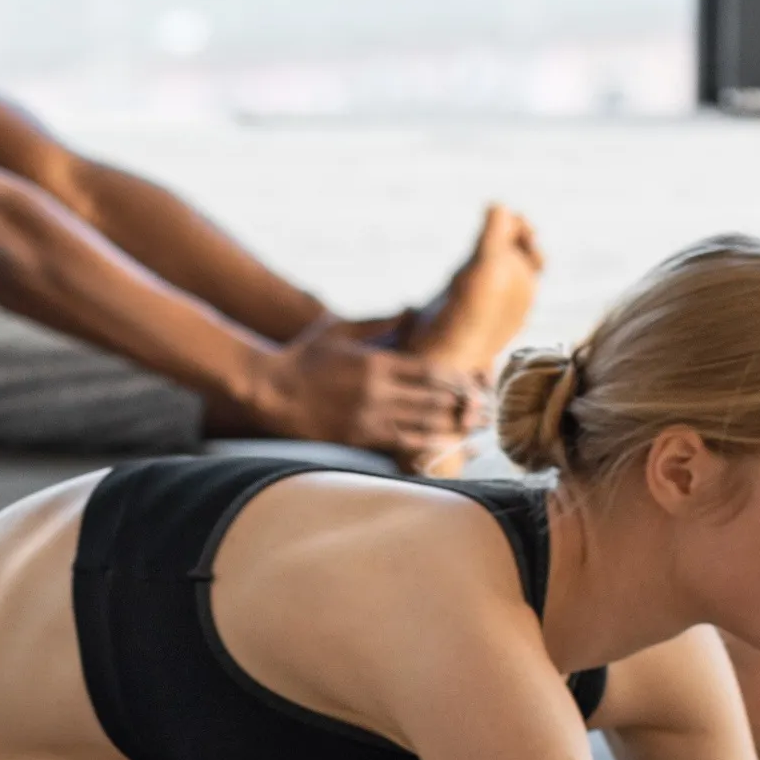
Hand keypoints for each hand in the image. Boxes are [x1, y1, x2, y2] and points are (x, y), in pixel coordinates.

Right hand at [241, 320, 478, 465]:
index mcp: (378, 363)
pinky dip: (426, 447)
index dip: (460, 380)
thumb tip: (412, 309)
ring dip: (453, 430)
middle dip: (465, 407)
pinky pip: (400, 445)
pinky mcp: (358, 438)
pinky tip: (444, 450)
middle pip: (435, 401)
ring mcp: (368, 418)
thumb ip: (379, 322)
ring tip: (476, 433)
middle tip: (490, 413)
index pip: (432, 372)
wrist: (269, 391)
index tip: (477, 384)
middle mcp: (378, 392)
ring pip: (423, 426)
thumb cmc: (304, 356)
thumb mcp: (340, 328)